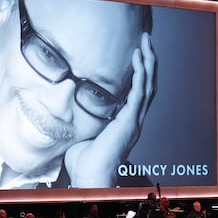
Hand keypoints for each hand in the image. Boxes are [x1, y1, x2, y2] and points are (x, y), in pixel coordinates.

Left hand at [65, 33, 156, 186]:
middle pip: (148, 86)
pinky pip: (140, 92)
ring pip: (148, 85)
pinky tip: (139, 57)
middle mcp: (134, 120)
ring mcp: (134, 120)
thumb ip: (84, 121)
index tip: (137, 54)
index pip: (138, 94)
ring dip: (148, 62)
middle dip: (148, 62)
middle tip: (146, 41)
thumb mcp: (83, 134)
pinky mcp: (130, 120)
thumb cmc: (84, 161)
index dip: (140, 73)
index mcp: (125, 123)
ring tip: (146, 42)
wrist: (89, 176)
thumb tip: (68, 110)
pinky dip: (141, 73)